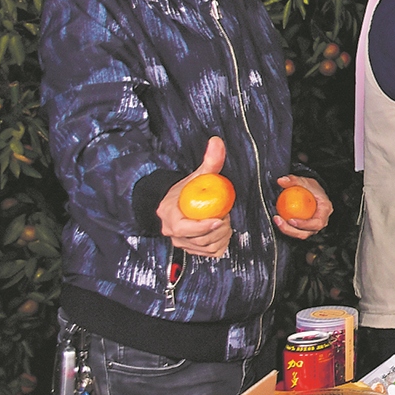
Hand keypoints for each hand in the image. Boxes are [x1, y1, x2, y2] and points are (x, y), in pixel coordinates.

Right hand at [156, 136, 232, 257]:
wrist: (180, 202)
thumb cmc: (188, 189)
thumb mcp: (198, 175)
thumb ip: (209, 161)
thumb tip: (217, 142)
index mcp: (169, 215)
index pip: (183, 229)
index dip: (203, 226)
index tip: (219, 219)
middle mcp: (172, 233)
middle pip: (199, 240)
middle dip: (218, 228)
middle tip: (224, 215)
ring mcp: (181, 243)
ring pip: (207, 247)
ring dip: (222, 235)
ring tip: (223, 220)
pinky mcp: (192, 249)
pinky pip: (211, 253)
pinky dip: (221, 243)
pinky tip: (221, 230)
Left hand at [273, 175, 331, 238]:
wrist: (312, 191)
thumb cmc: (311, 187)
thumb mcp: (304, 181)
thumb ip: (293, 180)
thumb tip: (281, 181)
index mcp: (325, 210)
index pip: (317, 223)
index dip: (305, 225)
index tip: (291, 220)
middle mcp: (320, 220)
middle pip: (308, 232)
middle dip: (292, 230)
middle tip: (280, 221)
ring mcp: (312, 226)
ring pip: (301, 234)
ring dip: (287, 230)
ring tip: (277, 220)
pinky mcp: (305, 227)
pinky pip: (296, 231)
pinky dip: (287, 227)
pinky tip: (278, 220)